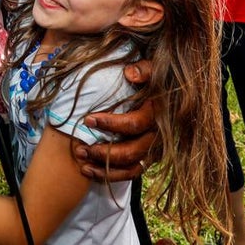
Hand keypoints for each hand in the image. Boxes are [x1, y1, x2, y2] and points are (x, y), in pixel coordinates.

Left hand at [75, 61, 156, 179]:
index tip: (87, 119)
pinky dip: (110, 176)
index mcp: (157, 115)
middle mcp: (157, 136)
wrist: (164, 93)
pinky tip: (90, 171)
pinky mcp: (147, 159)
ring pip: (130, 166)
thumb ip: (143, 69)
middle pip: (131, 151)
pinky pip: (130, 173)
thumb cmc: (151, 80)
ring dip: (104, 167)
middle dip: (103, 151)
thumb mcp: (151, 69)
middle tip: (80, 148)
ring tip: (81, 160)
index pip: (134, 124)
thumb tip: (129, 73)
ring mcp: (153, 150)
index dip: (110, 124)